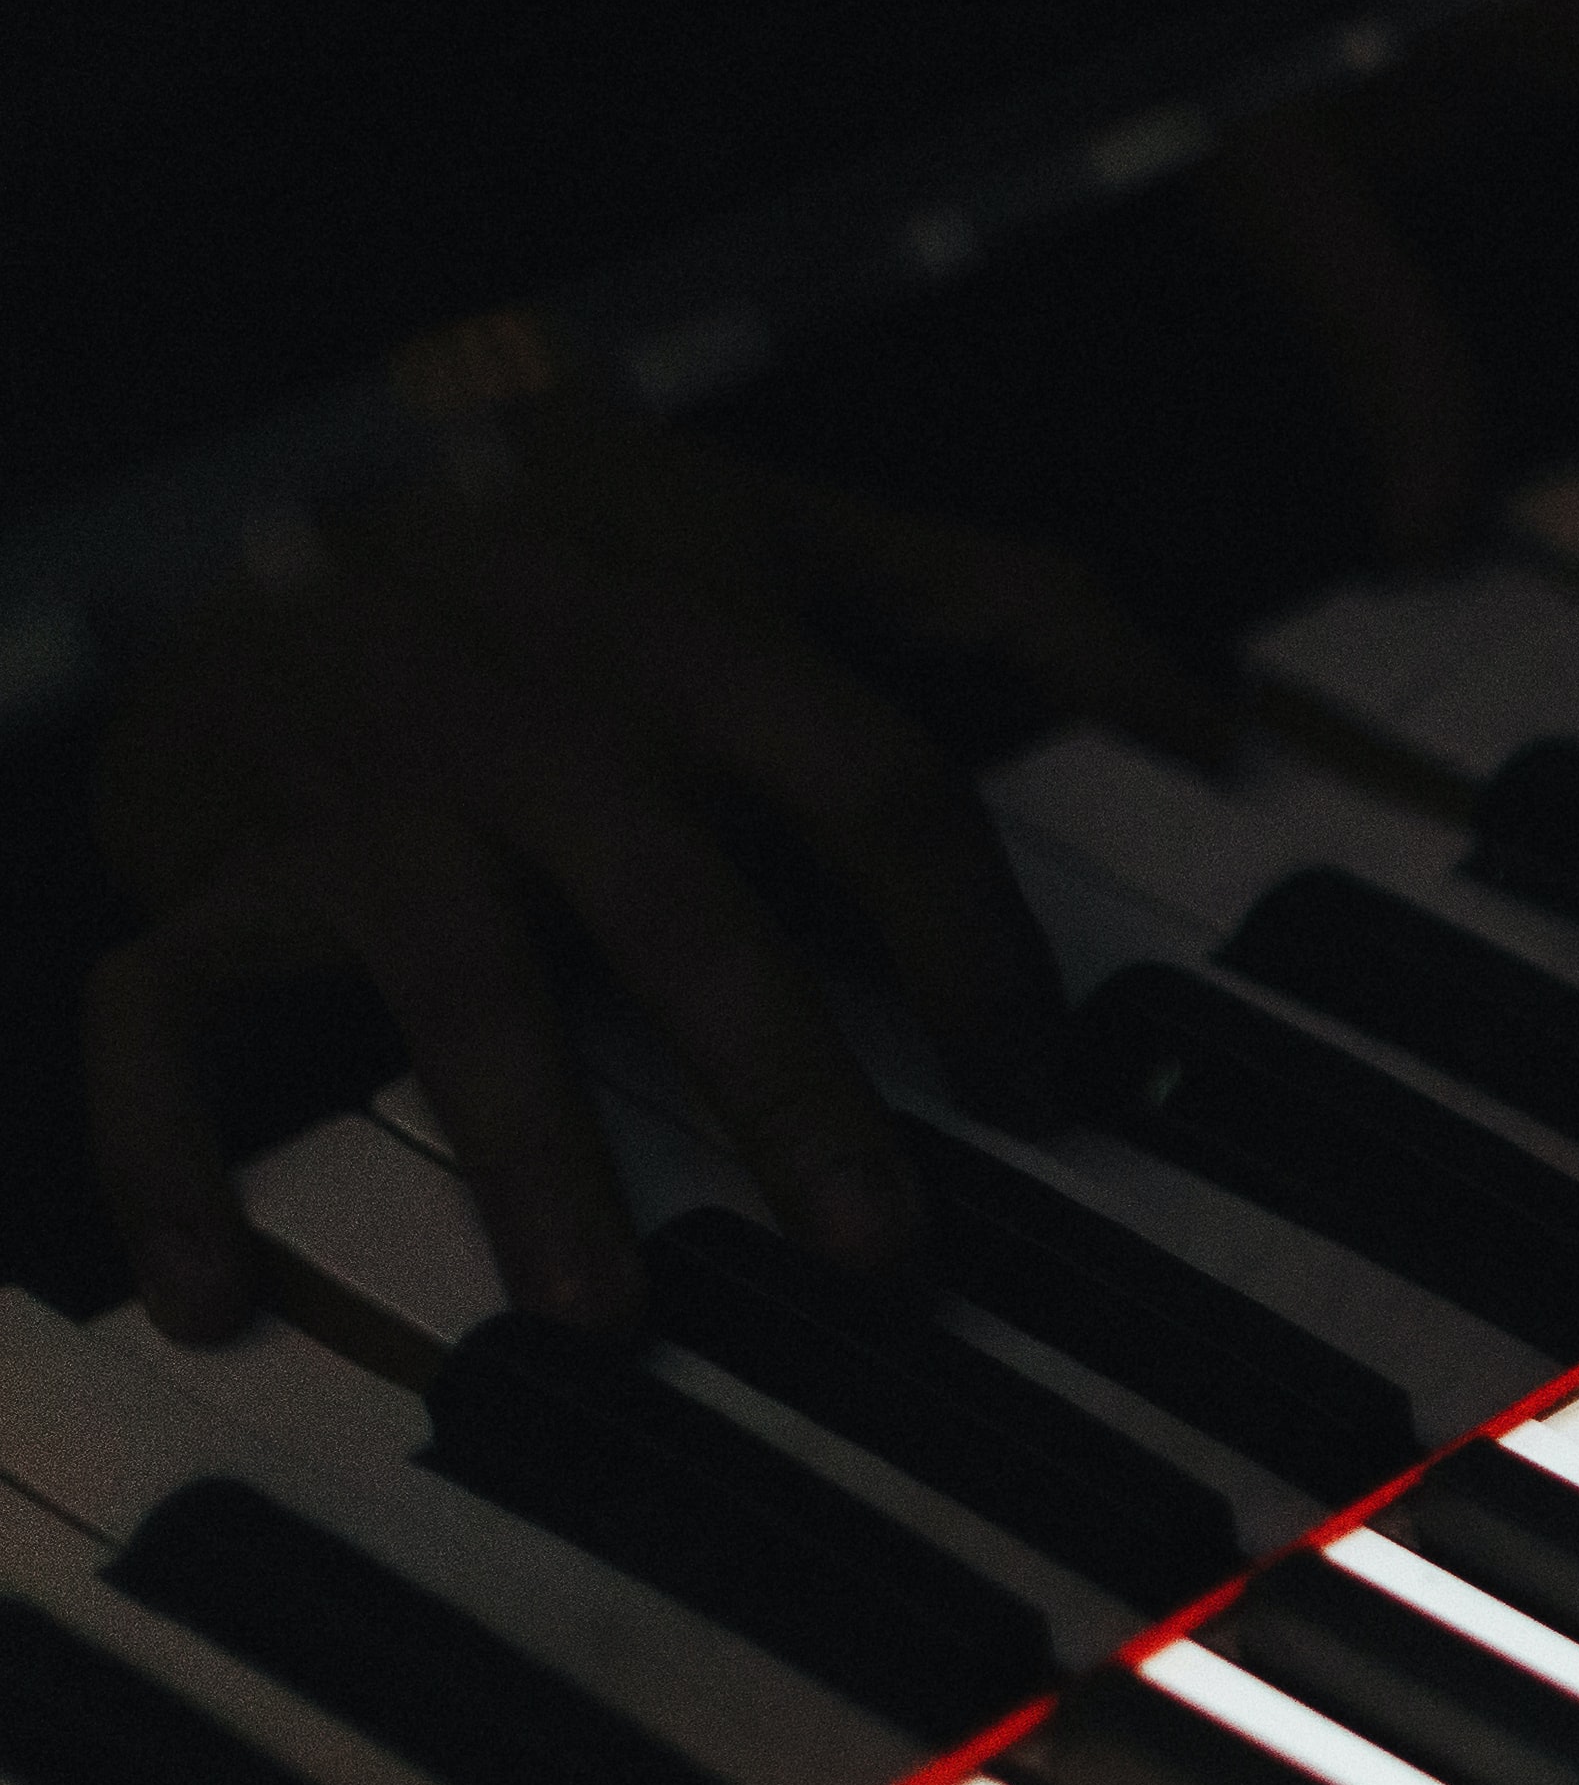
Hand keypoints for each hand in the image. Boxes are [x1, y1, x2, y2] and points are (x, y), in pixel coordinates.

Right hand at [87, 400, 1218, 1337]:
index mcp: (697, 642)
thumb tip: (1214, 719)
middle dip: (785, 1085)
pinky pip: (158, 1014)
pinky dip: (161, 1156)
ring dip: (531, 1155)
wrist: (256, 471)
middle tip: (877, 1249)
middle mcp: (541, 721)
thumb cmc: (579, 553)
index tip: (1041, 1085)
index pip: (873, 787)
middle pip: (685, 909)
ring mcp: (368, 798)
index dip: (971, 940)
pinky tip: (205, 1294)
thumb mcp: (803, 532)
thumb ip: (1015, 608)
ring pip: (453, 982)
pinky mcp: (212, 866)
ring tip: (605, 1314)